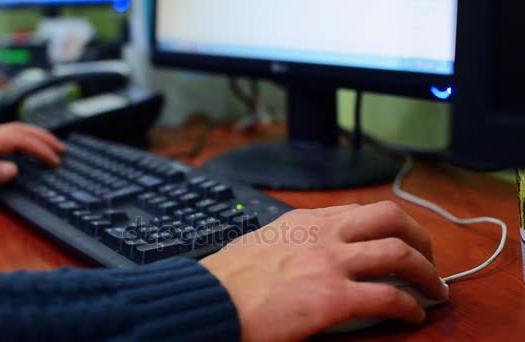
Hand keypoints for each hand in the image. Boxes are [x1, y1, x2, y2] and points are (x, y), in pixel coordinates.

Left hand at [0, 123, 64, 202]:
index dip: (40, 148)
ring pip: (12, 130)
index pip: (17, 139)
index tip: (54, 161)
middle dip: (43, 137)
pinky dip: (22, 140)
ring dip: (34, 137)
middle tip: (62, 150)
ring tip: (50, 147)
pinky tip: (24, 150)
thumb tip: (14, 169)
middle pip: (18, 129)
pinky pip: (3, 136)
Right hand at [200, 202, 447, 340]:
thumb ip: (291, 240)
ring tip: (435, 288)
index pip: (361, 211)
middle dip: (420, 238)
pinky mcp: (333, 297)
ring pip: (399, 253)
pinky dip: (409, 306)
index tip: (401, 239)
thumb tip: (303, 253)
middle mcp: (324, 234)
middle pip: (390, 219)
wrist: (211, 299)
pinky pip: (389, 297)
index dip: (391, 226)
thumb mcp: (264, 241)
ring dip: (426, 272)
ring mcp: (330, 263)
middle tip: (429, 258)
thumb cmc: (230, 277)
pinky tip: (412, 315)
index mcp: (306, 221)